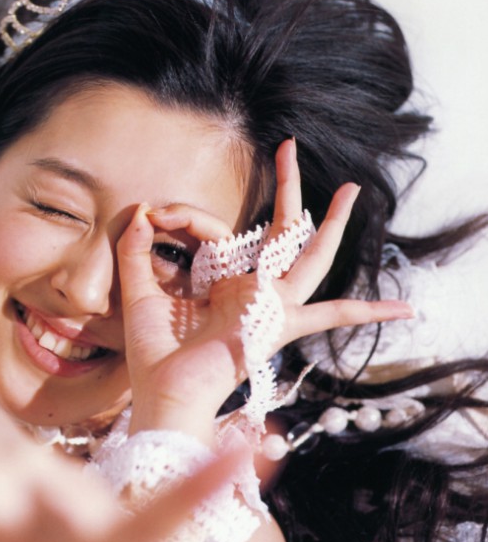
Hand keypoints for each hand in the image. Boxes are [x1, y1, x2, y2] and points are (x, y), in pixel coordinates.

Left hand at [118, 140, 412, 434]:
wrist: (162, 395)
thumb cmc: (153, 355)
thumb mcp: (139, 292)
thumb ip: (136, 252)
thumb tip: (141, 211)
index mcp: (222, 284)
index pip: (215, 230)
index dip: (187, 214)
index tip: (154, 212)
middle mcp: (251, 292)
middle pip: (279, 232)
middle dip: (287, 189)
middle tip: (288, 146)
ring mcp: (269, 307)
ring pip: (310, 257)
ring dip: (330, 222)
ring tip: (352, 189)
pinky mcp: (278, 323)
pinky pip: (329, 314)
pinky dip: (366, 312)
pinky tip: (405, 310)